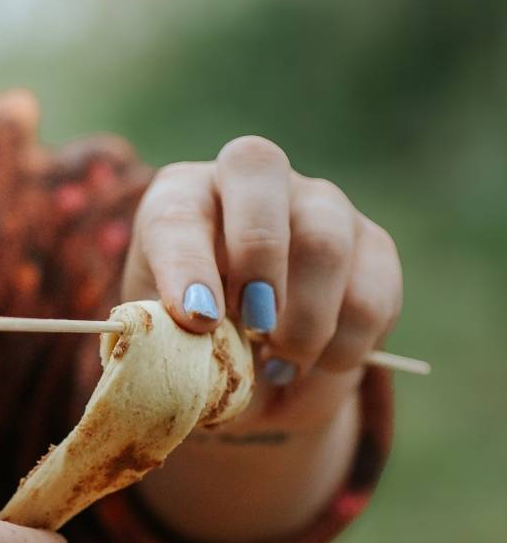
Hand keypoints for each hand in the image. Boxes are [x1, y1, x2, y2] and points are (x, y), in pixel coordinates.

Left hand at [120, 135, 402, 432]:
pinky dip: (343, 347)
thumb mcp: (170, 350)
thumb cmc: (193, 348)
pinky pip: (371, 295)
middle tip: (253, 326)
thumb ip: (171, 347)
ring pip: (325, 243)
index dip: (187, 265)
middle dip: (257, 257)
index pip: (178, 212)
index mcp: (181, 199)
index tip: (197, 320)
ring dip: (304, 323)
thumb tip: (195, 354)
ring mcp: (319, 205)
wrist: (251, 370)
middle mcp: (251, 183)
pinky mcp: (373, 245)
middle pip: (260, 172)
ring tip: (279, 367)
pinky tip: (312, 367)